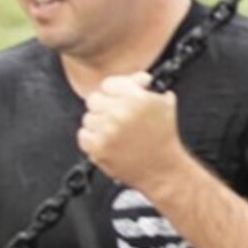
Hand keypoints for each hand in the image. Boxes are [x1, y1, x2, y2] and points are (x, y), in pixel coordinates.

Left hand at [78, 73, 182, 192]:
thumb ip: (146, 86)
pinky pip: (83, 135)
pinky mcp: (98, 148)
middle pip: (94, 100)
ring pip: (88, 118)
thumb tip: (135, 78)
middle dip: (104, 107)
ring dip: (98, 124)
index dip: (114, 92)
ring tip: (114, 133)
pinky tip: (107, 142)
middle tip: (115, 117)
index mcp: (137, 98)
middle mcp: (120, 112)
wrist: (162, 169)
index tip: (117, 99)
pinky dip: (92, 139)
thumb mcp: (164, 104)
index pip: (109, 84)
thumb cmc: (164, 138)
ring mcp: (107, 131)